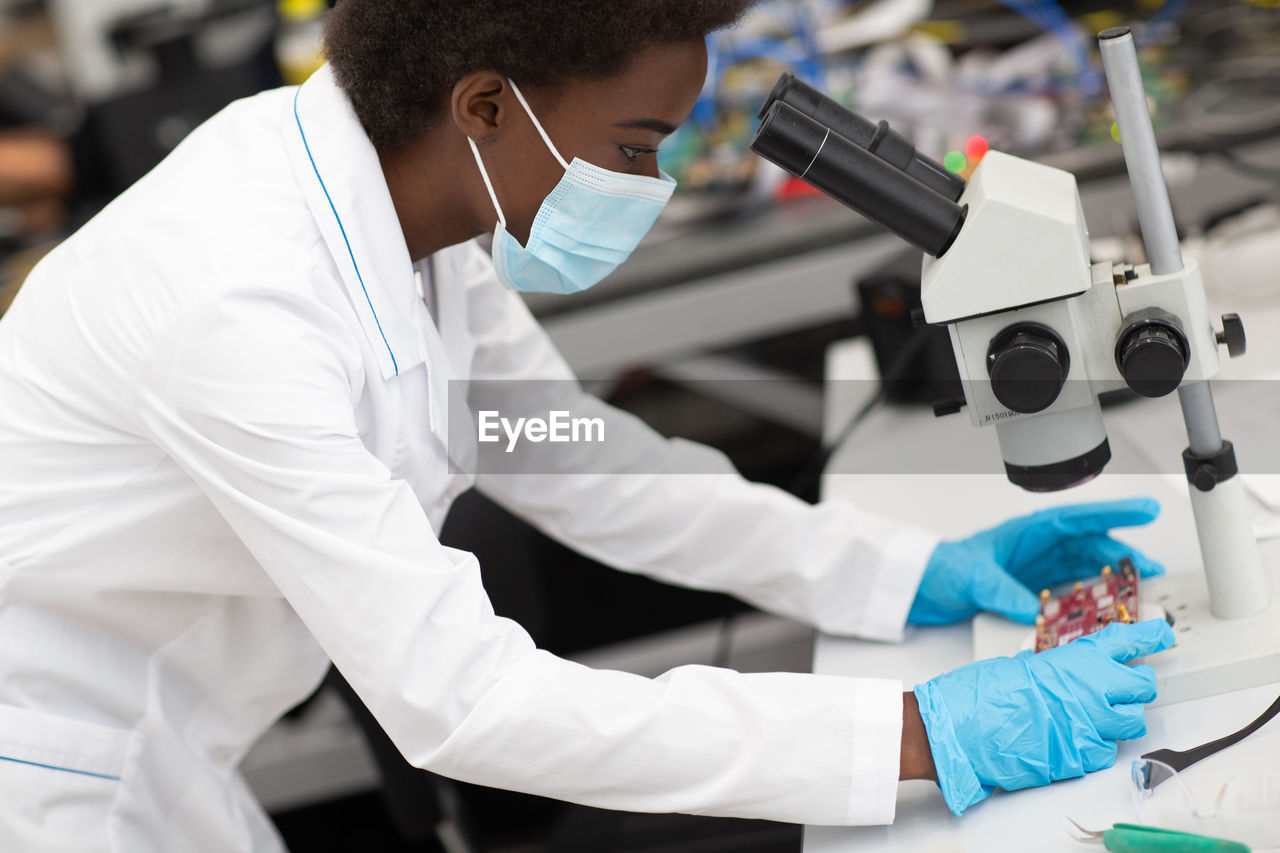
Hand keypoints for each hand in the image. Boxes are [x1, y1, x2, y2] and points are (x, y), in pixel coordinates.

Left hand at [907, 497, 1164, 624]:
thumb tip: (1032, 610)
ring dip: (1114, 581)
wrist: (922, 587)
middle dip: (1124, 556)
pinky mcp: (1036, 592)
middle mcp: (1040, 548)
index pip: (1079, 518)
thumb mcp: (972, 576)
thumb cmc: (943, 568)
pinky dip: (1092, 602)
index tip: (1146, 511)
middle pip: (1092, 547)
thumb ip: (1002, 591)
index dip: (1114, 514)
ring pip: (1088, 571)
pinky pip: (1073, 594)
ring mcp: (1040, 570)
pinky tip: (1109, 613)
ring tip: (1141, 592)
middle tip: (1153, 571)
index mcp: (1029, 531)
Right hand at [913, 619, 1175, 815]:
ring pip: (1132, 723)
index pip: (1128, 641)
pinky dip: (1095, 747)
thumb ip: (1059, 669)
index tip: (1162, 634)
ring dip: (1117, 721)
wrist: (969, 725)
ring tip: (1092, 719)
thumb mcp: (1026, 664)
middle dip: (1135, 688)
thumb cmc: (988, 692)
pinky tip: (1074, 740)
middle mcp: (1094, 688)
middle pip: (1143, 686)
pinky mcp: (1084, 754)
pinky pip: (1106, 751)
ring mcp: (1093, 723)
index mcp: (1078, 658)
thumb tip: (1075, 674)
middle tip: (1120, 691)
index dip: (1150, 636)